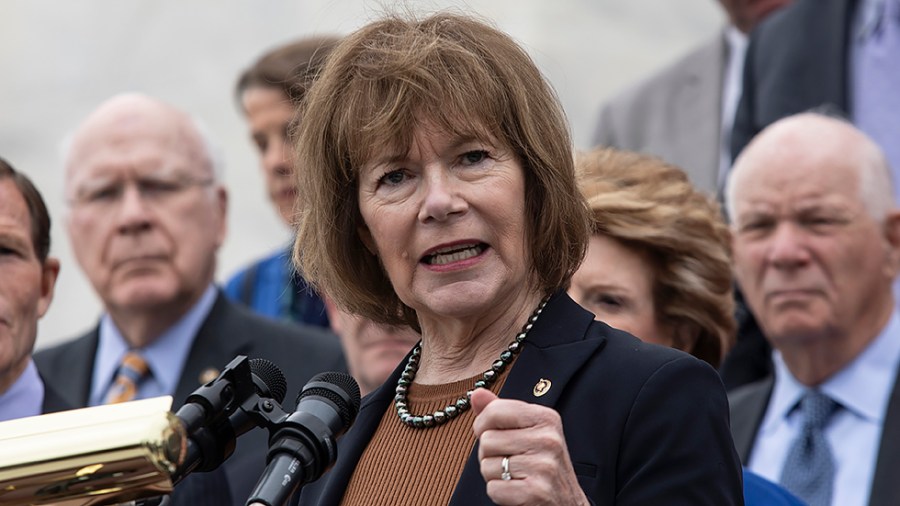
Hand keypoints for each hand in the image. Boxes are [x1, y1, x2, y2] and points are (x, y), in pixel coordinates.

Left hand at [471, 389, 588, 505]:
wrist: (567, 503)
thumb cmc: (541, 465)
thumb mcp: (526, 432)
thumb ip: (500, 412)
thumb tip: (476, 393)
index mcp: (546, 418)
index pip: (495, 411)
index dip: (483, 425)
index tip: (493, 435)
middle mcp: (549, 439)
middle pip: (487, 440)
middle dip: (490, 455)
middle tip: (511, 462)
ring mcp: (544, 466)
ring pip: (487, 466)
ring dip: (495, 475)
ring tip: (515, 476)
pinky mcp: (537, 492)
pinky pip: (494, 488)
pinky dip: (499, 494)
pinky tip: (517, 491)